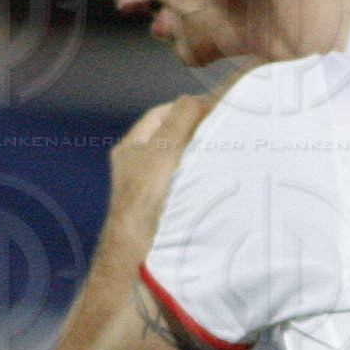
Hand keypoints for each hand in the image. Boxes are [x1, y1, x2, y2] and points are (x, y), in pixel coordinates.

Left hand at [106, 88, 218, 231]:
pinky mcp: (158, 206)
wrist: (137, 249)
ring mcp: (146, 187)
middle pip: (169, 137)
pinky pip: (180, 182)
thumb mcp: (164, 149)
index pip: (161, 114)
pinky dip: (194, 177)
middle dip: (193, 131)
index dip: (186, 108)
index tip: (212, 109)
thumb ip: (181, 119)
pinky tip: (210, 181)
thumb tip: (198, 99)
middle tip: (219, 130)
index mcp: (130, 146)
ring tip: (219, 154)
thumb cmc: (146, 196)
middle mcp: (135, 165)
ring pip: (175, 161)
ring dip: (196, 156)